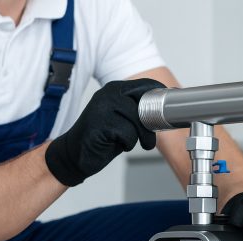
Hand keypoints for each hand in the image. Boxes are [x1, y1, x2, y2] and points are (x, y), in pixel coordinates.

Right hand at [45, 79, 163, 186]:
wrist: (75, 153)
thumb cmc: (102, 137)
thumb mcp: (122, 119)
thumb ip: (138, 111)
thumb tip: (165, 112)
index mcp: (115, 88)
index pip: (146, 85)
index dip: (159, 98)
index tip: (167, 111)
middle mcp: (109, 93)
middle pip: (145, 105)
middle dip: (150, 125)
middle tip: (147, 140)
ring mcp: (104, 106)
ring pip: (138, 121)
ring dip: (137, 137)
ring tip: (127, 143)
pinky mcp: (101, 123)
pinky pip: (128, 134)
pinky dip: (126, 144)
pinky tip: (114, 143)